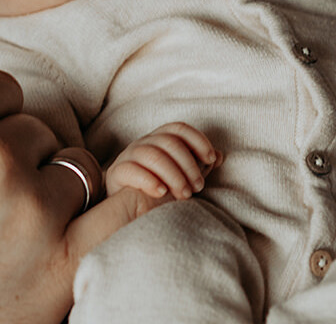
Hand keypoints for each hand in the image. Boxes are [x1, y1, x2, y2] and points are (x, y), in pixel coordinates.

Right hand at [0, 71, 161, 323]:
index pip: (0, 89)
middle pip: (35, 129)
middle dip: (19, 154)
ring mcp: (31, 210)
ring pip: (75, 165)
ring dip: (57, 184)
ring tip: (26, 220)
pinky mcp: (61, 266)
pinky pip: (125, 211)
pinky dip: (142, 194)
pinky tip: (157, 183)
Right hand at [105, 122, 221, 199]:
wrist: (124, 206)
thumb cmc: (156, 188)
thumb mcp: (179, 175)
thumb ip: (197, 165)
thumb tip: (219, 156)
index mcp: (160, 140)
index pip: (179, 129)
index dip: (197, 140)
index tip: (211, 158)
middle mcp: (144, 143)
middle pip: (168, 142)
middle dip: (188, 164)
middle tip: (198, 187)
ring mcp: (129, 156)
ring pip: (152, 155)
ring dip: (173, 175)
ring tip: (184, 195)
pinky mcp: (116, 173)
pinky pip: (131, 170)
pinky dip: (149, 180)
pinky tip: (161, 192)